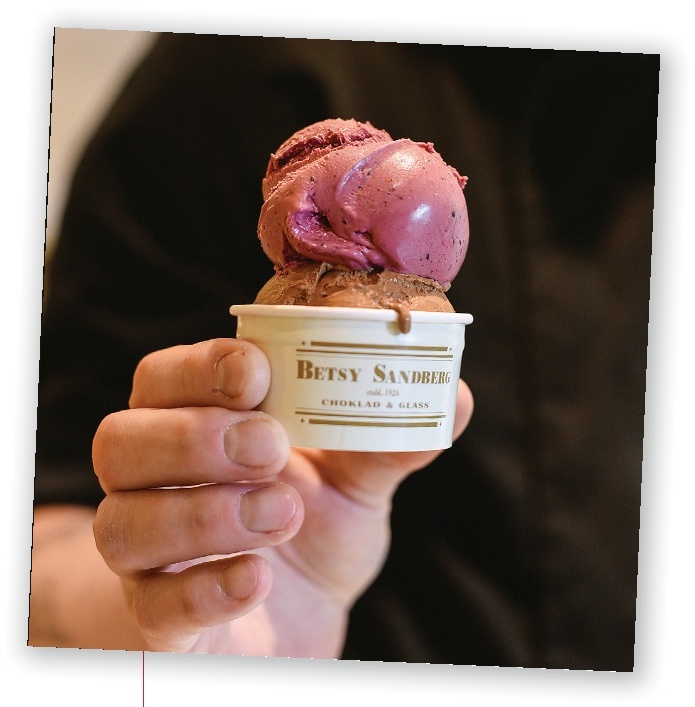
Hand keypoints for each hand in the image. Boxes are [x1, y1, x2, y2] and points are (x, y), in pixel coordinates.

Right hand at [92, 338, 472, 655]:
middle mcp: (153, 484)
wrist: (295, 620)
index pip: (163, 378)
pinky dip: (204, 589)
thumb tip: (454, 396)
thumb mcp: (353, 481)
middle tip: (269, 446)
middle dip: (194, 437)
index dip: (198, 368)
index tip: (257, 373)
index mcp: (195, 425)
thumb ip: (388, 441)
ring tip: (281, 513)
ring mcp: (148, 558)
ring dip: (203, 513)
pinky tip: (257, 581)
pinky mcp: (160, 625)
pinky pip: (153, 607)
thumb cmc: (312, 529)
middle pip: (120, 441)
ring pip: (123, 524)